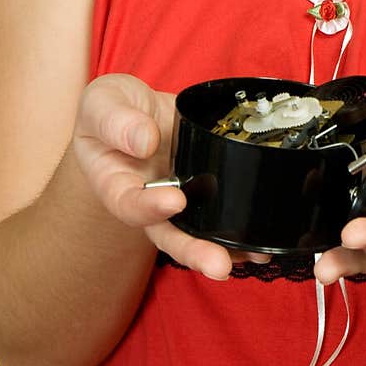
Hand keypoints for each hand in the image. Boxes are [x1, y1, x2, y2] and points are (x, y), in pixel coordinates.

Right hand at [72, 72, 269, 278]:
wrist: (136, 107)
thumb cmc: (111, 107)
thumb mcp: (102, 101)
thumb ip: (116, 120)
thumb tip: (145, 141)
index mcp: (115, 182)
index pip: (128, 203)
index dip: (149, 208)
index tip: (174, 201)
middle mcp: (149, 199)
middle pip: (168, 233)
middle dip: (194, 250)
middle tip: (218, 265)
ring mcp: (179, 195)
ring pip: (198, 230)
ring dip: (225, 246)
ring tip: (256, 255)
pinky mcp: (206, 185)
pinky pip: (221, 211)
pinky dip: (242, 228)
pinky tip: (263, 241)